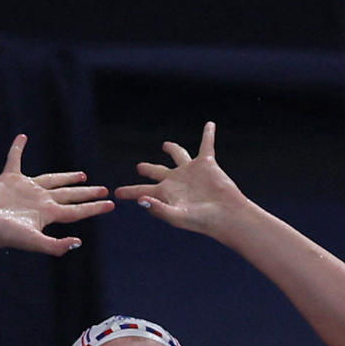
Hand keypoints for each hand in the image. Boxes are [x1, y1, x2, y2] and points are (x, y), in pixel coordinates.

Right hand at [0, 136, 113, 255]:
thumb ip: (55, 246)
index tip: (110, 204)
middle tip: (102, 189)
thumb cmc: (6, 235)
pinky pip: (14, 159)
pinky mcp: (9, 179)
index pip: (77, 210)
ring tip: (81, 174)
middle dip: (86, 192)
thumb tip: (78, 242)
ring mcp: (26, 189)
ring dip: (66, 177)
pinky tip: (23, 138)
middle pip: (69, 195)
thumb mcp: (34, 241)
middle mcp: (41, 200)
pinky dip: (17, 148)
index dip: (94, 207)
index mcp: (48, 213)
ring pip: (51, 179)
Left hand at [114, 123, 247, 238]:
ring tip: (165, 145)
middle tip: (139, 167)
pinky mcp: (207, 164)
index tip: (117, 193)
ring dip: (172, 149)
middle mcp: (177, 181)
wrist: (227, 215)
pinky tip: (210, 124)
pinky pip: (206, 145)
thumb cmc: (202, 220)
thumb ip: (158, 209)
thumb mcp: (176, 217)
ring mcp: (191, 171)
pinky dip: (208, 135)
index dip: (129, 192)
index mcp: (166, 194)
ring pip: (178, 156)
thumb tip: (141, 200)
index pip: (142, 191)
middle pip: (158, 172)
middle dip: (148, 169)